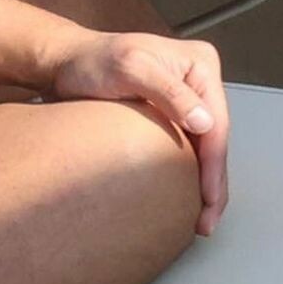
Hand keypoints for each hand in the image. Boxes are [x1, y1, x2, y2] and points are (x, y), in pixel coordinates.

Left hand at [49, 31, 230, 235]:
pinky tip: (188, 199)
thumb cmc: (91, 61)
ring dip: (206, 186)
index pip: (217, 124)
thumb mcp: (130, 68)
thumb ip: (168, 92)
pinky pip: (190, 150)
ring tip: (202, 220)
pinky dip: (191, 177)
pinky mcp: (174, 117)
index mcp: (200, 66)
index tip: (208, 197)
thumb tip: (205, 123)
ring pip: (207, 151)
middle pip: (216, 142)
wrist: (66, 63)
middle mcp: (199, 84)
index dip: (214, 166)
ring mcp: (189, 101)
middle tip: (207, 221)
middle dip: (214, 185)